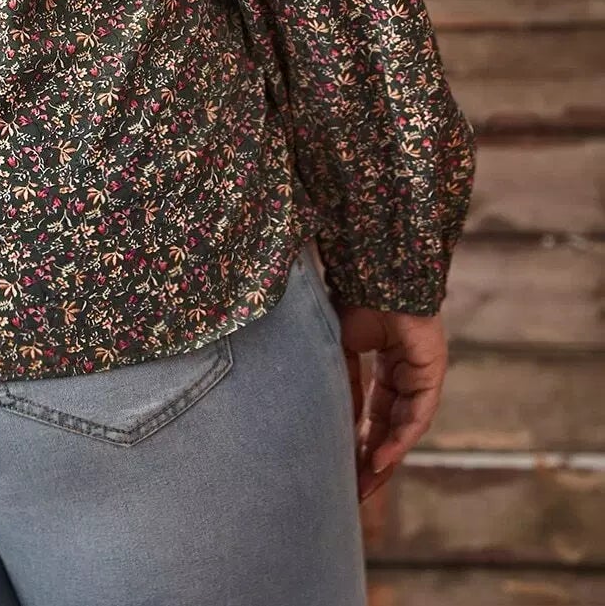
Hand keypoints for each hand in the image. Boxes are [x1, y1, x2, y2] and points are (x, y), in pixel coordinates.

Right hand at [334, 297, 447, 501]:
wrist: (373, 272)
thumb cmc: (352, 299)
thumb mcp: (337, 349)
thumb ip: (340, 383)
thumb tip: (330, 422)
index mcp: (382, 366)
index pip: (371, 415)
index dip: (357, 442)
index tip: (341, 469)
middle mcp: (403, 375)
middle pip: (389, 427)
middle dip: (372, 460)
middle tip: (355, 490)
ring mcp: (419, 375)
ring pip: (403, 427)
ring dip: (385, 457)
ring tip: (366, 483)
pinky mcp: (431, 373)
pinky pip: (417, 415)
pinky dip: (399, 438)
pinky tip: (382, 458)